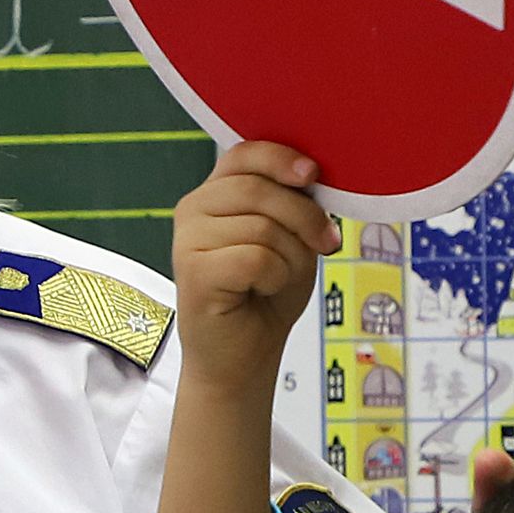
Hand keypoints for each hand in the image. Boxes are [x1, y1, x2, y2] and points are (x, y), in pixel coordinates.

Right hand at [171, 142, 337, 393]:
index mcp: (215, 194)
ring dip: (290, 258)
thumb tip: (310, 175)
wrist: (242, 358)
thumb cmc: (266, 296)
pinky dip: (275, 277)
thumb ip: (292, 204)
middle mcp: (193, 209)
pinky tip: (261, 291)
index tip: (312, 175)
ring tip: (279, 279)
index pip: (244, 154)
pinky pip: (256, 257)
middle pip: (259, 189)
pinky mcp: (192, 271)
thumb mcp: (290, 239)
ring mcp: (187, 240)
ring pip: (262, 226)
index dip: (281, 159)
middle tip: (326, 244)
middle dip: (304, 218)